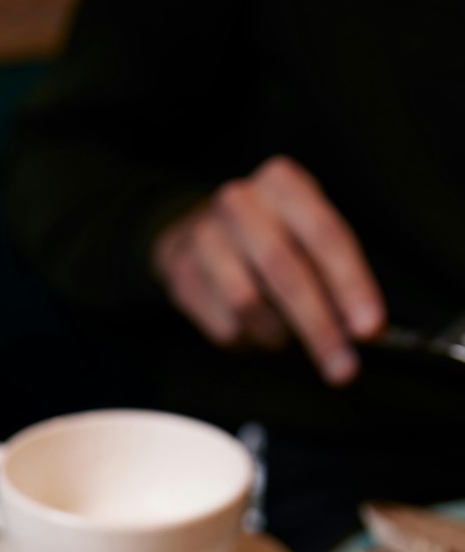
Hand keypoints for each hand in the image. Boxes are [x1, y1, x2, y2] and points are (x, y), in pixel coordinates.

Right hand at [150, 155, 386, 384]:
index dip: (351, 286)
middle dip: (319, 327)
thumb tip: (363, 330)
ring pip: (249, 303)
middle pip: (286, 273)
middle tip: (343, 369)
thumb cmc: (269, 236)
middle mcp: (241, 202)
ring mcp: (206, 237)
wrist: (192, 232)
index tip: (370, 330)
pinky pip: (224, 324)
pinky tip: (252, 329)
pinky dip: (248, 339)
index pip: (326, 236)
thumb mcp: (307, 234)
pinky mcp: (183, 273)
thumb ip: (335, 274)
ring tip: (284, 338)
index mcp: (282, 182)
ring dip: (277, 334)